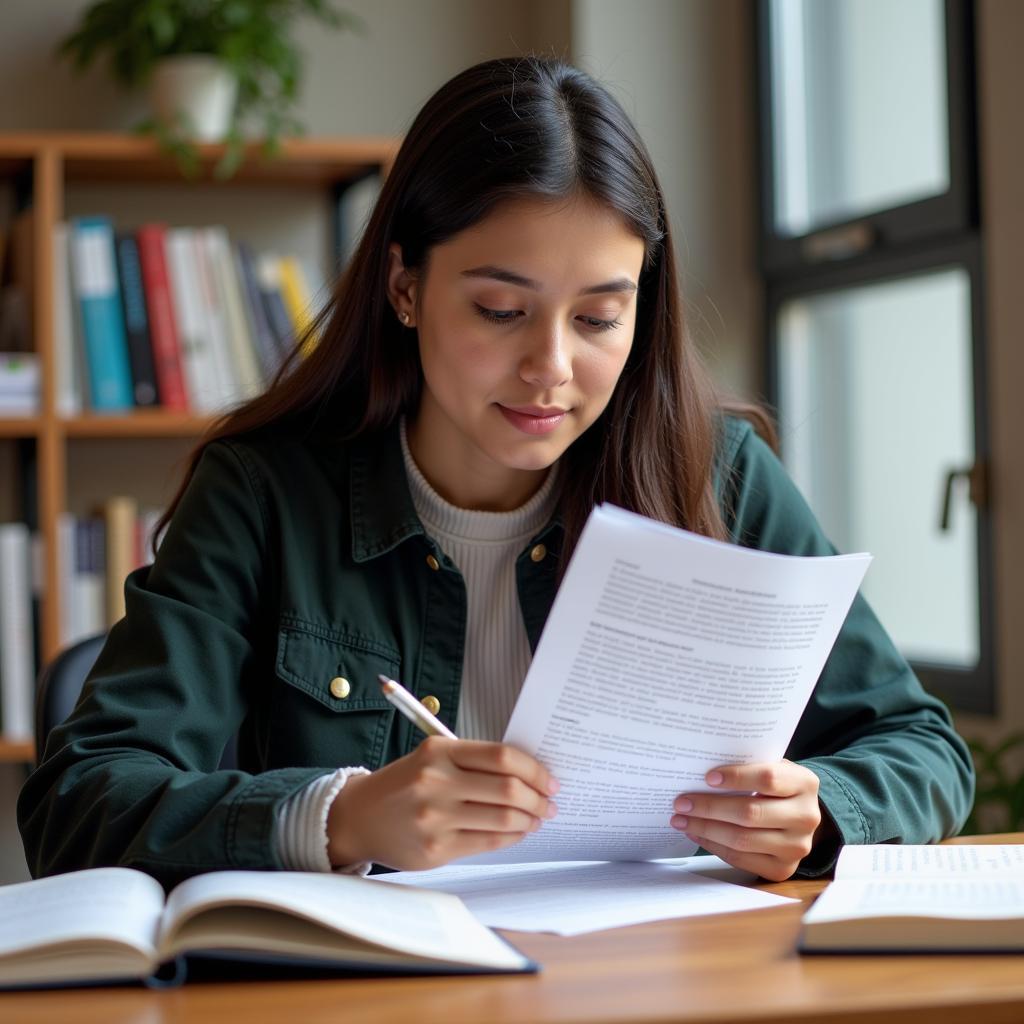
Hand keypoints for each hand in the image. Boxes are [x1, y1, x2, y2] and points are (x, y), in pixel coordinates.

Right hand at [326, 737, 558, 870]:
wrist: (359, 817)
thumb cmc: (405, 784)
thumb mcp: (432, 759)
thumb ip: (474, 763)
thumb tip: (528, 776)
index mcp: (439, 751)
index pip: (501, 756)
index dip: (534, 769)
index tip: (550, 779)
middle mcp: (436, 781)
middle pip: (507, 789)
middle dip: (538, 798)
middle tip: (550, 802)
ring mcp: (435, 817)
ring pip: (502, 819)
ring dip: (529, 820)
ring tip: (537, 818)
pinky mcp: (436, 848)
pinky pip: (488, 843)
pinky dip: (512, 837)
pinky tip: (519, 832)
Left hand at [671, 760, 822, 881]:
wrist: (798, 817)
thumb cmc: (776, 786)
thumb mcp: (772, 768)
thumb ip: (747, 766)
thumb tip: (700, 769)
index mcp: (804, 783)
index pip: (768, 778)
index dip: (736, 777)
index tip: (707, 778)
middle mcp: (806, 817)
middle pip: (750, 813)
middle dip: (709, 807)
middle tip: (681, 802)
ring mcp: (797, 847)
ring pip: (742, 839)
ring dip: (705, 829)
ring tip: (681, 820)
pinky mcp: (783, 869)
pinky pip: (741, 859)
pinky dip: (714, 846)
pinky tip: (697, 834)